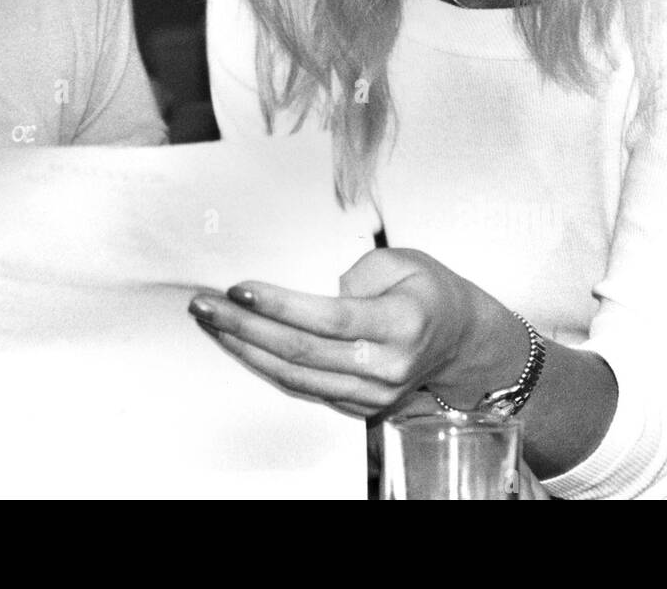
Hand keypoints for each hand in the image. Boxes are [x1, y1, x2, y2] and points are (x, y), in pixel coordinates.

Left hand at [187, 247, 509, 419]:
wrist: (461, 341)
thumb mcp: (403, 260)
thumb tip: (308, 290)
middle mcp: (386, 366)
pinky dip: (265, 366)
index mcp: (402, 324)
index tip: (241, 288)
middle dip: (244, 326)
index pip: (328, 318)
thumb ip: (355, 271)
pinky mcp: (357, 405)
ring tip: (211, 322)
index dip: (279, 305)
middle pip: (301, 351)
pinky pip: (301, 388)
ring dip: (244, 349)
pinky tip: (239, 344)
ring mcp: (372, 394)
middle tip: (205, 304)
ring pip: (294, 376)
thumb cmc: (430, 293)